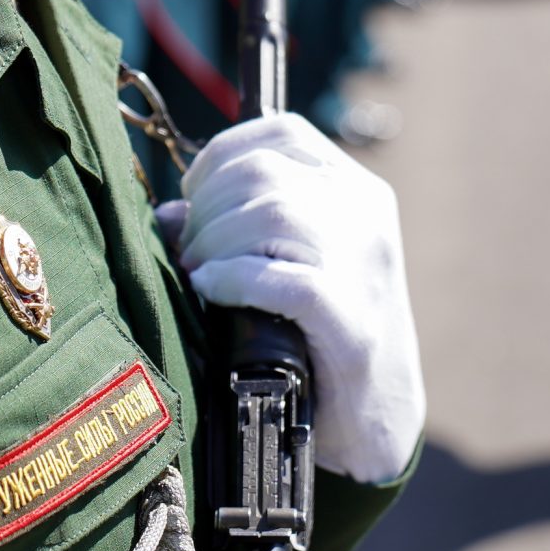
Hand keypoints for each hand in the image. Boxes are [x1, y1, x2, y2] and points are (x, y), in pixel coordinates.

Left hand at [172, 113, 423, 483]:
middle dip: (208, 207)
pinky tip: (209, 289)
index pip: (283, 133)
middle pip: (264, 173)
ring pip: (271, 214)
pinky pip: (278, 277)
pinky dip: (231, 277)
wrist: (379, 417)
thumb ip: (244, 225)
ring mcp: (363, 264)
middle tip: (188, 249)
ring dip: (214, 242)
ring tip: (196, 272)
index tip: (194, 193)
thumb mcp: (294, 261)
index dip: (223, 153)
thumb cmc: (321, 335)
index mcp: (358, 188)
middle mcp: (365, 213)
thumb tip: (170, 213)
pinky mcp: (349, 319)